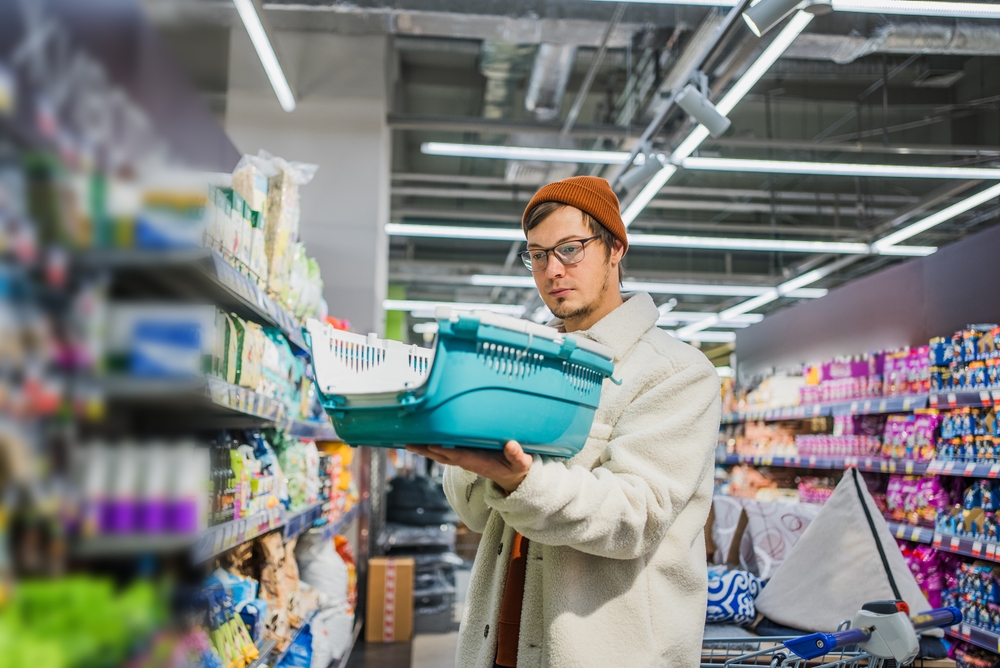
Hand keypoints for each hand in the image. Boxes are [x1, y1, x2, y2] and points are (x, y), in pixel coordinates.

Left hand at [407, 441, 531, 493]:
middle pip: (442, 455)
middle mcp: (467, 460)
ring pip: (440, 453)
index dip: (445, 450)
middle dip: (426, 450)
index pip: (458, 455)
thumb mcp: (521, 463)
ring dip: (425, 448)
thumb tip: (512, 446)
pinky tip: (424, 438)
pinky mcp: (465, 454)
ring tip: (409, 441)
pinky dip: (433, 444)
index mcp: (478, 462)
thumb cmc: (517, 468)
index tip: (432, 445)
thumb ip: (517, 456)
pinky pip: (445, 449)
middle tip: (408, 443)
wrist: (513, 479)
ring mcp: (465, 458)